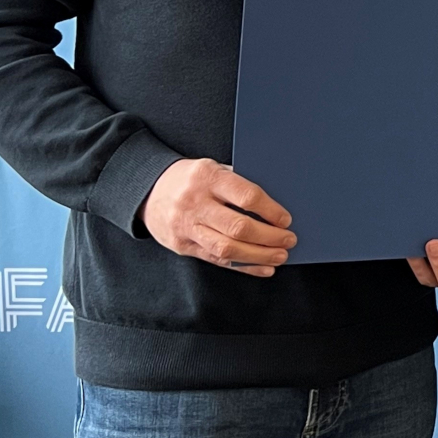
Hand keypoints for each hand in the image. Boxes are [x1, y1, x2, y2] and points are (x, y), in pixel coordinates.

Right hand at [140, 158, 293, 276]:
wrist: (149, 190)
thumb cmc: (192, 179)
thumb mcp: (213, 169)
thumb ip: (238, 184)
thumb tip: (277, 207)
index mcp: (208, 177)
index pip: (246, 197)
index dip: (270, 211)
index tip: (286, 220)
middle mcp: (195, 203)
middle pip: (238, 227)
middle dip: (269, 237)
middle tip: (289, 240)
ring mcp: (186, 227)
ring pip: (227, 249)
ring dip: (259, 256)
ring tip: (279, 256)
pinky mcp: (182, 246)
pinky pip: (216, 260)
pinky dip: (243, 267)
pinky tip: (262, 268)